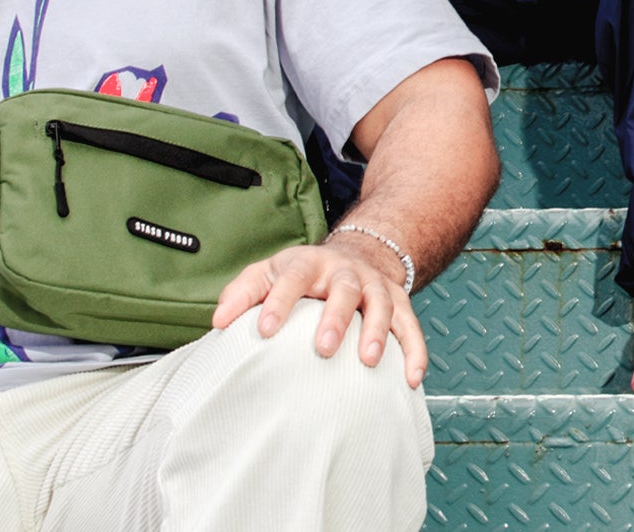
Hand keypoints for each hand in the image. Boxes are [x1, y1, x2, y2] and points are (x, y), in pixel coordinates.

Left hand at [212, 239, 428, 386]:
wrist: (355, 254)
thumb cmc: (303, 274)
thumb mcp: (267, 273)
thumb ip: (242, 294)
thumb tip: (218, 322)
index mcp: (309, 264)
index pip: (292, 279)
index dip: (279, 302)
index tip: (265, 330)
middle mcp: (346, 272)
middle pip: (344, 290)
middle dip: (335, 318)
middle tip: (323, 348)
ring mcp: (376, 287)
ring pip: (382, 306)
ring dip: (378, 333)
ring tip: (369, 362)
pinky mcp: (400, 304)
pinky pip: (412, 328)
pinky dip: (415, 352)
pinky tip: (412, 379)